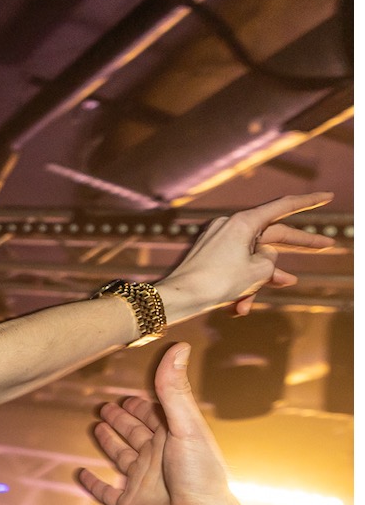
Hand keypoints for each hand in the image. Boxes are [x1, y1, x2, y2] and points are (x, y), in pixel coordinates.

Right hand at [78, 343, 245, 504]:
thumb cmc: (199, 476)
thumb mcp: (186, 425)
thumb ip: (174, 389)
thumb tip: (178, 347)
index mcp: (173, 439)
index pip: (153, 416)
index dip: (141, 405)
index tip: (127, 395)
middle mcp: (157, 458)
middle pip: (134, 433)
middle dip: (121, 420)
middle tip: (104, 407)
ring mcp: (141, 482)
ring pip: (120, 457)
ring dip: (109, 443)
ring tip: (96, 429)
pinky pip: (105, 492)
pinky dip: (92, 483)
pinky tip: (81, 473)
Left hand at [156, 192, 333, 316]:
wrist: (178, 298)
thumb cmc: (217, 282)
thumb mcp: (258, 271)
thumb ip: (270, 260)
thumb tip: (265, 257)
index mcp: (243, 222)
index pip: (283, 207)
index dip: (308, 202)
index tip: (328, 196)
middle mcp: (230, 226)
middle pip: (273, 234)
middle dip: (297, 246)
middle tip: (327, 245)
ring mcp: (218, 240)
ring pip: (252, 259)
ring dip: (261, 280)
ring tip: (274, 290)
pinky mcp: (208, 256)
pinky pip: (234, 268)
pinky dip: (240, 285)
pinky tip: (238, 307)